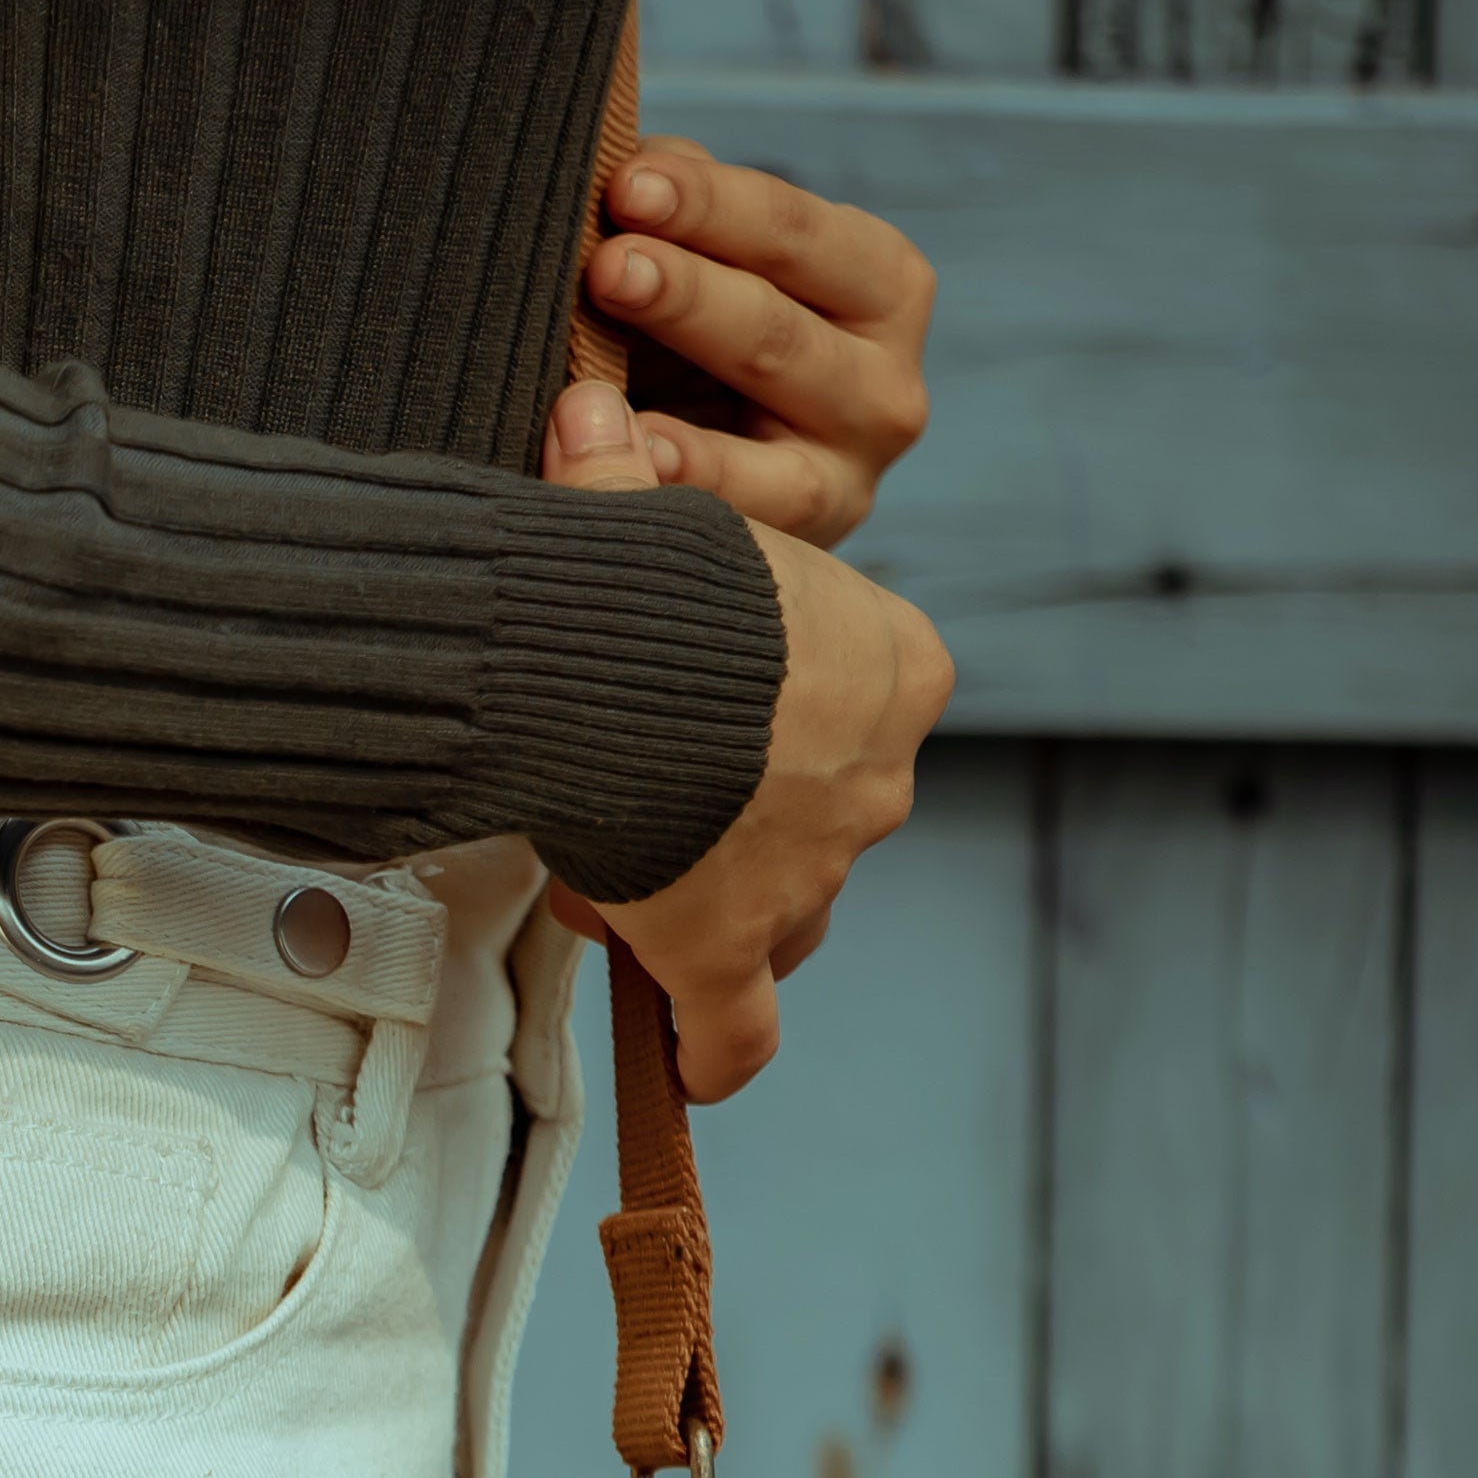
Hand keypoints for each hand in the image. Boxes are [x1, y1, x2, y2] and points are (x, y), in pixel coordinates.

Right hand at [540, 380, 952, 1098]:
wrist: (623, 669)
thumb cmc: (648, 575)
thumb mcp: (660, 509)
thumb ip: (626, 481)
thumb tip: (584, 410)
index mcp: (893, 663)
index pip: (855, 704)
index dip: (769, 717)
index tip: (695, 718)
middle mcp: (876, 776)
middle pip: (819, 815)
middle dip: (735, 818)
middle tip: (643, 800)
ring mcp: (809, 874)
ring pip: (788, 916)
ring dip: (726, 913)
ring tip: (640, 892)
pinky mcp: (732, 950)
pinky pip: (737, 1028)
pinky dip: (718, 1049)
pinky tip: (698, 1068)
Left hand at [581, 140, 933, 550]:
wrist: (723, 492)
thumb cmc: (703, 349)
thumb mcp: (710, 269)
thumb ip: (681, 216)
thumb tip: (634, 168)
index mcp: (879, 285)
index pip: (794, 234)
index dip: (710, 204)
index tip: (625, 183)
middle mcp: (885, 387)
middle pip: (779, 333)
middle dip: (687, 294)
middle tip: (605, 263)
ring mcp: (846, 483)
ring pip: (769, 451)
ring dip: (677, 420)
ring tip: (594, 377)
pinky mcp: (802, 555)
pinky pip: (743, 528)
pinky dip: (682, 499)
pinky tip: (632, 473)